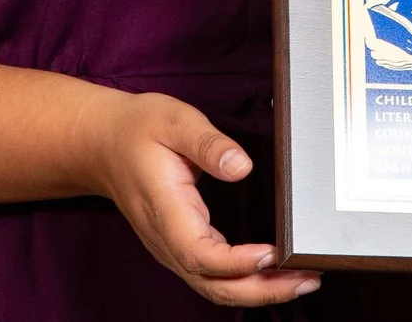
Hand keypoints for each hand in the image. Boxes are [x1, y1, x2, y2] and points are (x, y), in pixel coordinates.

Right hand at [85, 91, 319, 307]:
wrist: (104, 143)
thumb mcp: (172, 120)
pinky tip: (275, 272)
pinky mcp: (181, 247)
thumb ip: (207, 143)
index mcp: (165, 210)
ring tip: (302, 279)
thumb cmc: (138, 129)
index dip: (238, 262)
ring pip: (215, 288)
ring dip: (260, 291)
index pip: (200, 255)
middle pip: (214, 286)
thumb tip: (242, 167)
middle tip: (308, 277)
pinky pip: (214, 277)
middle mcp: (167, 240)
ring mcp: (173, 249)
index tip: (274, 252)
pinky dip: (247, 282)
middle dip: (263, 290)